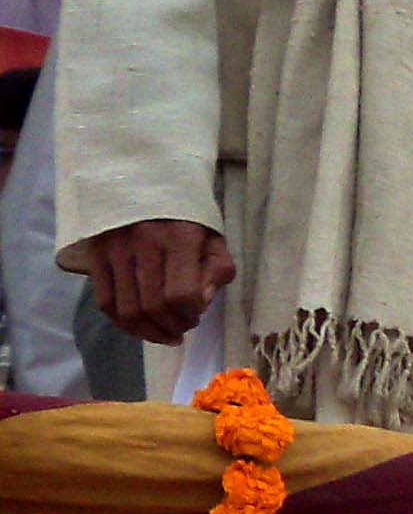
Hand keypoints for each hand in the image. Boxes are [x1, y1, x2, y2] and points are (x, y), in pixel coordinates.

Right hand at [85, 219, 233, 344]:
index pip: (181, 293)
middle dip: (172, 326)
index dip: (191, 313)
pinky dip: (123, 323)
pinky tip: (140, 326)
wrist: (145, 182)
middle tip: (183, 327)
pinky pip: (104, 301)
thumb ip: (216, 270)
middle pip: (153, 305)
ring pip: (127, 309)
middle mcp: (143, 242)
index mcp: (180, 236)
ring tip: (165, 332)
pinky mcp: (96, 255)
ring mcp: (115, 249)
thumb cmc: (187, 215)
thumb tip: (199, 303)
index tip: (197, 314)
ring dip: (149, 331)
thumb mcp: (214, 237)